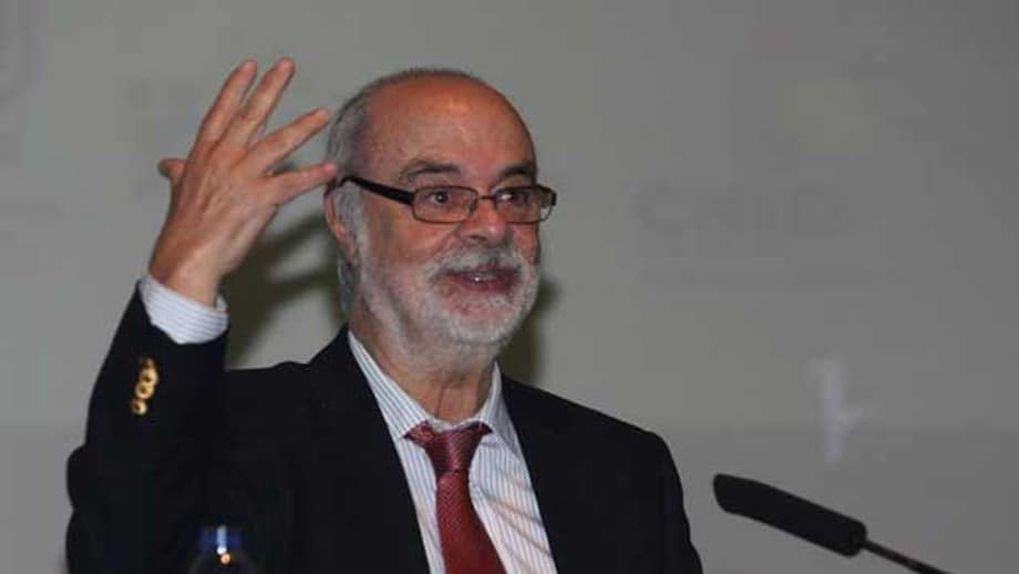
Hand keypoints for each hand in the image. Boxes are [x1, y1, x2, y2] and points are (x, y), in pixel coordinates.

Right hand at [148, 58, 335, 305]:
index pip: (222, 112)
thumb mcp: (180, 191)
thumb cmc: (186, 227)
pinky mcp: (260, 199)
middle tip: (287, 66)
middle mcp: (225, 158)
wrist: (188, 255)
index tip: (250, 66)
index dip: (236, 87)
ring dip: (304, 127)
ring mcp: (243, 177)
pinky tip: (331, 168)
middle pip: (252, 116)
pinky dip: (314, 176)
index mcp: (205, 154)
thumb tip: (168, 164)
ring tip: (323, 113)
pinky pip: (293, 183)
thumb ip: (180, 172)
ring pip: (278, 143)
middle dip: (271, 89)